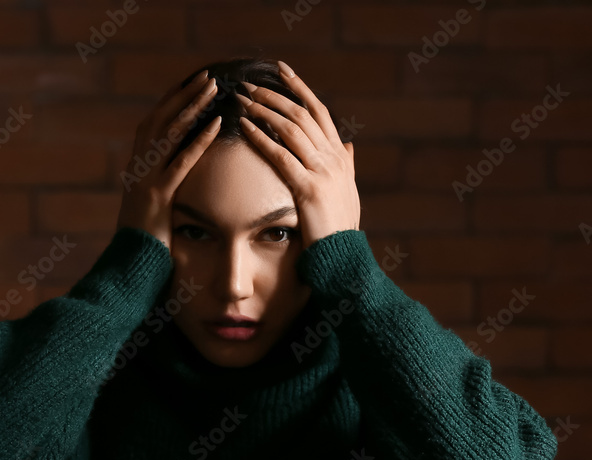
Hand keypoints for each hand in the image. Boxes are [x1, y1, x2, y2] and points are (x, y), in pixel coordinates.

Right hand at [115, 69, 222, 250]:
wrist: (127, 270)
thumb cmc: (143, 246)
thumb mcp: (150, 213)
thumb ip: (159, 193)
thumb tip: (172, 185)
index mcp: (136, 170)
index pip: (153, 126)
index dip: (170, 103)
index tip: (190, 85)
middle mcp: (138, 169)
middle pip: (160, 120)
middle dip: (184, 96)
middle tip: (207, 76)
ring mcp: (145, 181)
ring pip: (169, 133)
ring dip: (192, 107)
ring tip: (214, 89)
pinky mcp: (157, 197)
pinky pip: (180, 163)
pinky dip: (198, 142)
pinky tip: (216, 126)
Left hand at [235, 61, 360, 248]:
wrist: (344, 257)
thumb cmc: (341, 228)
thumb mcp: (348, 191)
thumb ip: (348, 165)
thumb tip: (349, 145)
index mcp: (340, 157)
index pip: (319, 112)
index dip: (300, 88)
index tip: (281, 70)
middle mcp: (333, 158)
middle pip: (302, 114)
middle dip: (274, 95)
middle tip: (249, 84)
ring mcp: (323, 172)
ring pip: (291, 129)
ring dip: (264, 110)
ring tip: (242, 100)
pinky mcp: (309, 188)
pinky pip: (281, 156)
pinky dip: (261, 138)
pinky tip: (244, 127)